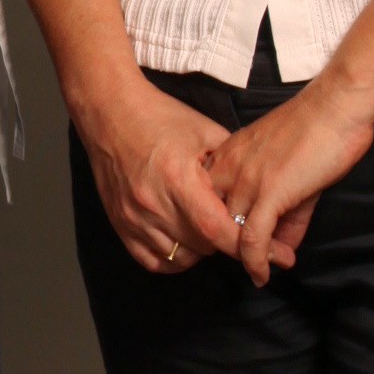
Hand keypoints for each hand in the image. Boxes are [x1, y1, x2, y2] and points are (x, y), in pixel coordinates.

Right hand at [74, 77, 242, 276]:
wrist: (110, 112)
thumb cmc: (159, 117)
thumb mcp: (205, 131)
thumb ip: (232, 165)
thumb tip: (255, 193)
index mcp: (179, 179)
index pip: (216, 229)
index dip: (242, 242)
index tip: (263, 245)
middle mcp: (153, 204)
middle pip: (202, 246)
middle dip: (224, 240)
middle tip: (232, 224)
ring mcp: (133, 218)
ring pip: (180, 257)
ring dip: (200, 249)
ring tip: (206, 228)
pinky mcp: (120, 224)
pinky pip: (152, 260)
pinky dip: (173, 258)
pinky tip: (184, 242)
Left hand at [206, 83, 373, 284]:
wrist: (337, 106)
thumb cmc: (320, 130)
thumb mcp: (294, 174)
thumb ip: (288, 212)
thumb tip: (286, 247)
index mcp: (227, 155)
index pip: (206, 199)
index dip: (216, 224)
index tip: (230, 243)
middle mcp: (228, 168)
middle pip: (213, 218)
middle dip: (224, 244)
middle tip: (245, 261)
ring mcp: (246, 180)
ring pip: (229, 232)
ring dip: (244, 259)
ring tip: (259, 272)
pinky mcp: (269, 192)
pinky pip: (252, 239)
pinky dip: (256, 262)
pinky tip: (263, 274)